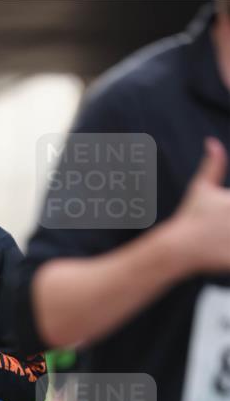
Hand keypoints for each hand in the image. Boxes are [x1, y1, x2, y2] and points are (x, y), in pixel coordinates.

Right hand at [171, 137, 229, 275]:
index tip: (225, 214)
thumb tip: (211, 142)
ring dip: (229, 239)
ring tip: (220, 238)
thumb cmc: (188, 217)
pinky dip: (228, 258)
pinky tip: (220, 253)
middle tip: (221, 226)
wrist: (176, 248)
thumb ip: (213, 164)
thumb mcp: (200, 187)